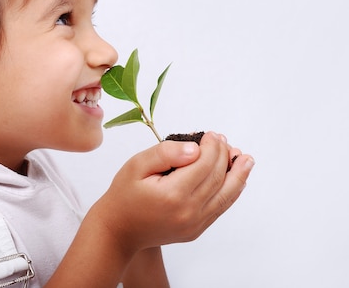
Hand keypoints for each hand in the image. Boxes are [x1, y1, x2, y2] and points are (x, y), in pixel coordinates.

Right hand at [93, 131, 253, 254]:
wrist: (118, 229)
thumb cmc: (124, 194)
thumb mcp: (136, 165)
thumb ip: (165, 153)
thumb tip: (195, 149)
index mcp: (173, 194)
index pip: (203, 164)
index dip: (211, 146)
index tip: (211, 134)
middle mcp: (188, 212)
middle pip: (217, 178)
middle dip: (223, 155)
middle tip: (222, 139)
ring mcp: (194, 224)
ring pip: (225, 195)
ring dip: (238, 175)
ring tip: (246, 159)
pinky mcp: (196, 230)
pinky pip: (219, 208)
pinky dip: (230, 192)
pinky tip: (235, 180)